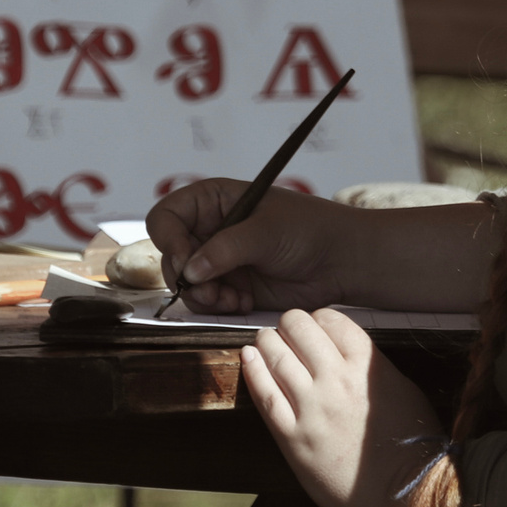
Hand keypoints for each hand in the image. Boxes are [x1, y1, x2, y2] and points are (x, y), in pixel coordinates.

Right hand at [145, 181, 369, 313]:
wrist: (340, 261)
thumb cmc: (309, 230)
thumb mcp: (267, 231)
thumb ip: (226, 248)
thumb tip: (190, 269)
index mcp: (212, 201)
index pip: (166, 217)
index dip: (169, 239)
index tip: (186, 262)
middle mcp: (209, 229)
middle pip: (170, 254)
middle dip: (186, 277)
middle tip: (210, 291)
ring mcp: (218, 259)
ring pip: (184, 282)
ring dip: (202, 295)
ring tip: (232, 299)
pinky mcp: (229, 285)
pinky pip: (204, 300)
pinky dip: (217, 306)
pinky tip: (242, 302)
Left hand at [240, 309, 444, 506]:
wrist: (405, 496)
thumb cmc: (414, 447)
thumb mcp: (404, 390)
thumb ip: (373, 366)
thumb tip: (349, 355)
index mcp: (367, 364)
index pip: (331, 319)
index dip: (319, 319)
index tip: (315, 326)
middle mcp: (336, 379)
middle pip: (299, 329)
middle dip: (290, 325)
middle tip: (286, 331)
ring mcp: (311, 408)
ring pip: (276, 356)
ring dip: (268, 342)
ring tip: (265, 340)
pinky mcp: (292, 438)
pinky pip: (265, 395)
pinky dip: (253, 370)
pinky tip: (248, 357)